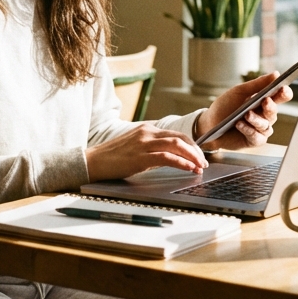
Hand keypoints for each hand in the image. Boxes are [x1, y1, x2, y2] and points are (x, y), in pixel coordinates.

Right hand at [86, 124, 207, 181]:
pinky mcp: (140, 156)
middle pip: (180, 137)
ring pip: (176, 145)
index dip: (191, 145)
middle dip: (196, 150)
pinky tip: (189, 169)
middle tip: (204, 162)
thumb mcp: (135, 147)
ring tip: (200, 167)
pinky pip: (167, 157)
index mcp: (146, 129)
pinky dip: (181, 163)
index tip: (199, 156)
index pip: (176, 134)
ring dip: (192, 156)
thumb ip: (152, 149)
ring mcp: (143, 143)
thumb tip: (170, 158)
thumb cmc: (113, 157)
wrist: (93, 161)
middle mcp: (147, 133)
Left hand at [194, 71, 292, 151]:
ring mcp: (260, 129)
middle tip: (265, 101)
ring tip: (246, 114)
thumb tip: (276, 74)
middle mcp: (264, 116)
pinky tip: (240, 124)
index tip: (283, 89)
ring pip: (265, 126)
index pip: (280, 97)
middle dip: (270, 107)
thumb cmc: (225, 106)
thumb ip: (257, 84)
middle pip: (274, 112)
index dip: (284, 93)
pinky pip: (256, 136)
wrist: (210, 124)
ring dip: (256, 119)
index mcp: (264, 101)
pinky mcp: (253, 141)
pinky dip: (248, 130)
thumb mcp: (239, 92)